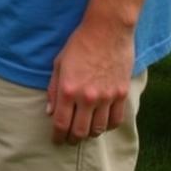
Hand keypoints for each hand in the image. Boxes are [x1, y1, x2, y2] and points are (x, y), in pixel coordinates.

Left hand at [46, 18, 133, 143]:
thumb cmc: (79, 43)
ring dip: (90, 134)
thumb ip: (53, 89)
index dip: (58, 136)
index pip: (62, 123)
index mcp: (69, 89)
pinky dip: (107, 127)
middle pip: (80, 131)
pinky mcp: (121, 94)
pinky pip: (115, 121)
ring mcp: (106, 97)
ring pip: (98, 129)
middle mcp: (87, 97)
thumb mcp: (59, 63)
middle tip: (69, 139)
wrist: (107, 30)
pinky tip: (102, 123)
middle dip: (72, 139)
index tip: (56, 140)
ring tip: (85, 131)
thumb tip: (50, 112)